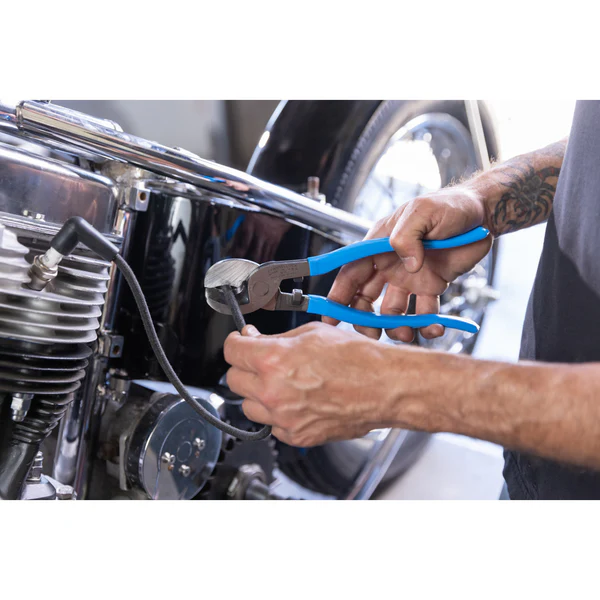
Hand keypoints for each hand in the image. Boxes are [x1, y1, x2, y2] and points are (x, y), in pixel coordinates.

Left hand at [224, 322, 405, 445]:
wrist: (383, 386)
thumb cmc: (356, 359)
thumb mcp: (311, 333)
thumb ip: (276, 340)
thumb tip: (256, 341)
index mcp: (273, 360)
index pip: (232, 351)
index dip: (236, 342)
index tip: (241, 342)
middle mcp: (273, 391)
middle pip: (234, 380)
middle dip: (245, 367)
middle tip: (261, 361)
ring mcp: (283, 418)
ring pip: (249, 406)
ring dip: (258, 393)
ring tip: (281, 384)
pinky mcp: (296, 436)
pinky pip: (272, 425)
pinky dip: (278, 414)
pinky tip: (297, 401)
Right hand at [326, 185, 492, 341]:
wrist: (482, 215)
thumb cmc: (449, 206)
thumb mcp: (423, 211)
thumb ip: (407, 235)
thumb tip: (408, 265)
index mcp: (379, 245)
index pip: (351, 273)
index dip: (338, 295)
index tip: (329, 316)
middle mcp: (390, 265)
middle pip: (365, 298)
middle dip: (364, 319)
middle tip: (371, 334)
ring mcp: (410, 279)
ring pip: (392, 312)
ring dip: (395, 327)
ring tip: (406, 333)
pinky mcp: (432, 287)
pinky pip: (424, 313)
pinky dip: (427, 325)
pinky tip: (434, 328)